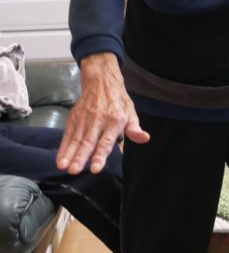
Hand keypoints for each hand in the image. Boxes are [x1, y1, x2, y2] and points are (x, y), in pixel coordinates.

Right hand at [56, 53, 149, 174]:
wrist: (101, 82)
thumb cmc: (118, 101)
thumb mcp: (131, 113)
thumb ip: (135, 129)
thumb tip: (144, 138)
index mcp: (114, 121)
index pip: (106, 142)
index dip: (100, 155)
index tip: (95, 168)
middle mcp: (97, 121)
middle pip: (88, 142)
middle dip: (80, 157)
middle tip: (74, 170)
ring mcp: (84, 120)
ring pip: (76, 140)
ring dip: (69, 154)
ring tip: (63, 167)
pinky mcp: (74, 118)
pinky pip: (68, 135)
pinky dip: (63, 147)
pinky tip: (60, 159)